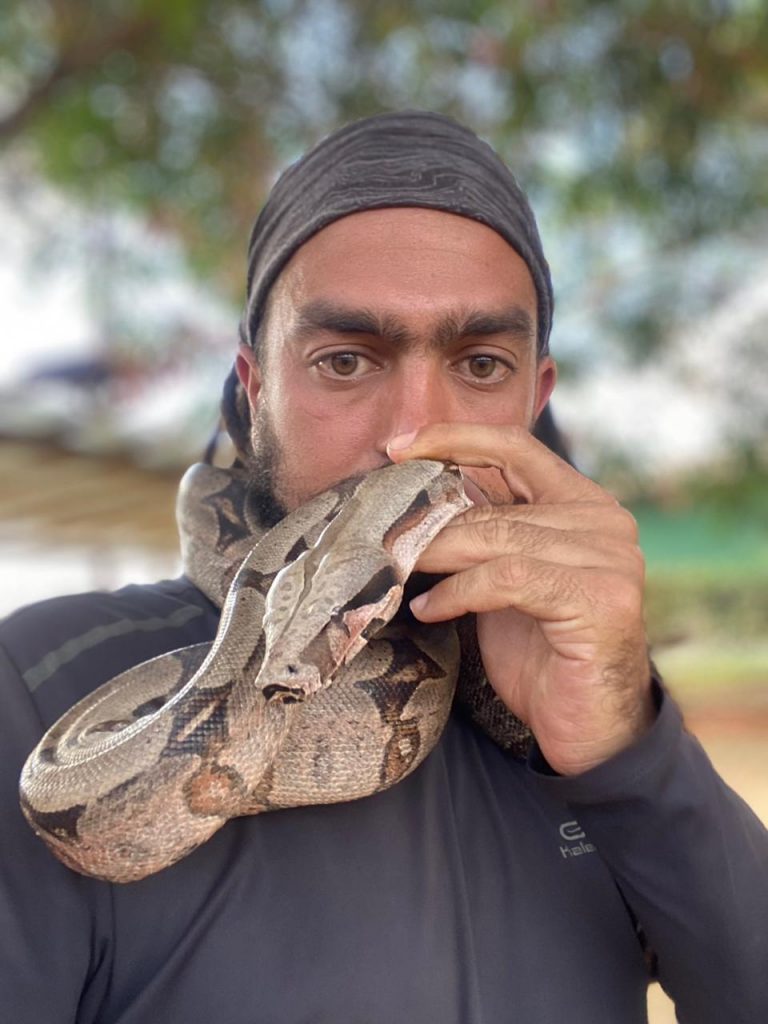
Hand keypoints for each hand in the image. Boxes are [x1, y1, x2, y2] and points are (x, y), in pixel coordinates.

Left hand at [387, 423, 654, 775]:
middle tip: (378, 534)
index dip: (455, 438)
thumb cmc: (542, 653)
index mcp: (584, 504)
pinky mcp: (601, 598)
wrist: (590, 728)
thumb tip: (414, 507)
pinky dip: (458, 592)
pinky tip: (428, 609)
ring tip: (395, 569)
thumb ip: (483, 537)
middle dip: (429, 521)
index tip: (398, 447)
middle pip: (495, 504)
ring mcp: (610, 558)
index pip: (516, 447)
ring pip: (496, 538)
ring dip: (435, 555)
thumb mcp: (507, 581)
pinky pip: (507, 578)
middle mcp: (605, 521)